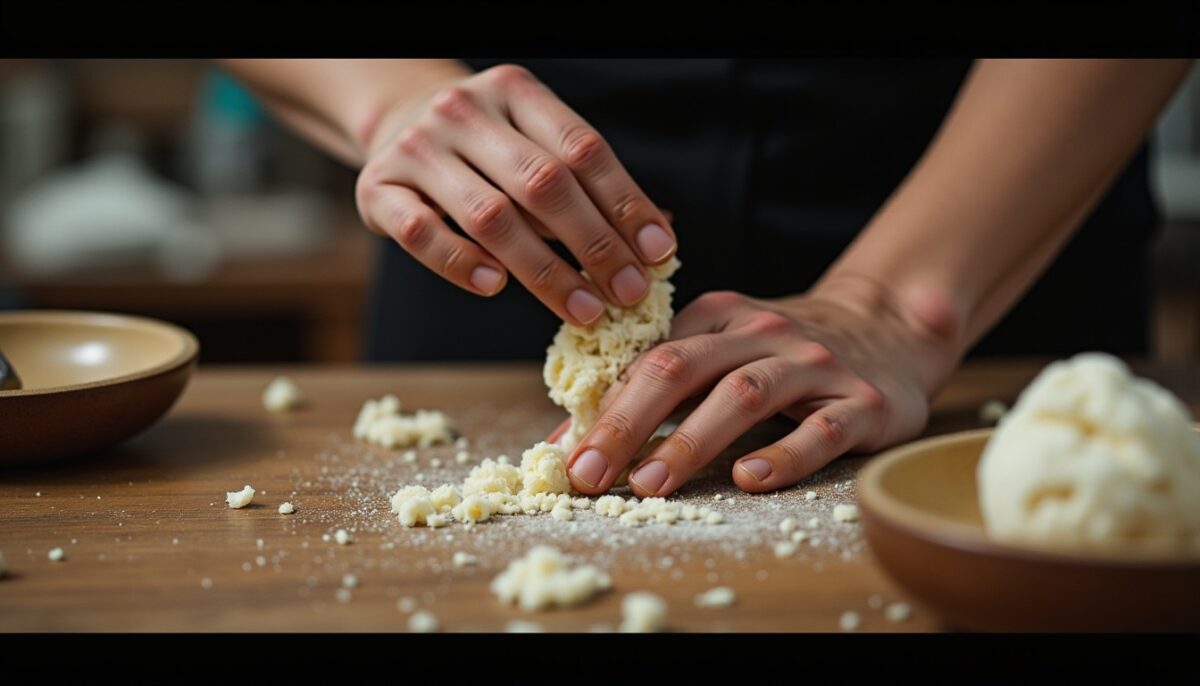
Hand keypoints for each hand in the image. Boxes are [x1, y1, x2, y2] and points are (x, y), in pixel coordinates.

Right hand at [354, 63, 677, 325]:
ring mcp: (417, 148)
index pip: (581, 149)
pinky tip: (496, 286)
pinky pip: (422, 234)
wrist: (398, 125)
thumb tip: (659, 241)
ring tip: (584, 309)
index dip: (625, 204)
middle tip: (629, 293)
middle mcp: (464, 111)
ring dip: (545, 271)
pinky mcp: (377, 188)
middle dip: (595, 246)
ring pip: (491, 216)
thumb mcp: (537, 146)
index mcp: (516, 92)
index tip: (659, 253)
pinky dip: (462, 264)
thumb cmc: (489, 151)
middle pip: (543, 183)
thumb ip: (589, 188)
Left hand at [562, 273, 962, 495]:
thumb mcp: (724, 351)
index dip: (601, 407)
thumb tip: (579, 434)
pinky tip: (749, 479)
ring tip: (649, 483)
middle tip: (590, 472)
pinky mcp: (861, 403)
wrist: (890, 329)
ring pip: (743, 395)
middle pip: (681, 369)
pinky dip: (783, 455)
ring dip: (689, 440)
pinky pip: (820, 431)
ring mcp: (813, 366)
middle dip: (627, 423)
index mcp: (719, 318)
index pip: (647, 358)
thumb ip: (662, 383)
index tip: (564, 454)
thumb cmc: (784, 354)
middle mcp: (762, 332)